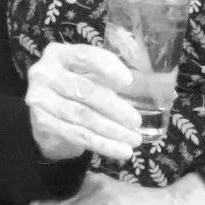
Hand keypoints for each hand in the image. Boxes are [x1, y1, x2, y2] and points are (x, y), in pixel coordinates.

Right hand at [23, 42, 143, 163]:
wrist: (48, 117)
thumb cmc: (77, 91)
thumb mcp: (91, 77)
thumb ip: (115, 79)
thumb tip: (163, 90)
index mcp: (59, 54)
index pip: (85, 56)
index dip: (107, 67)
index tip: (129, 82)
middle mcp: (44, 73)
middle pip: (84, 90)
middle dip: (114, 107)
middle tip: (136, 121)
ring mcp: (40, 98)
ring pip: (81, 116)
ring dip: (111, 130)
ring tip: (134, 139)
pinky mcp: (42, 122)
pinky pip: (77, 134)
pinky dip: (102, 144)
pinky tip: (120, 150)